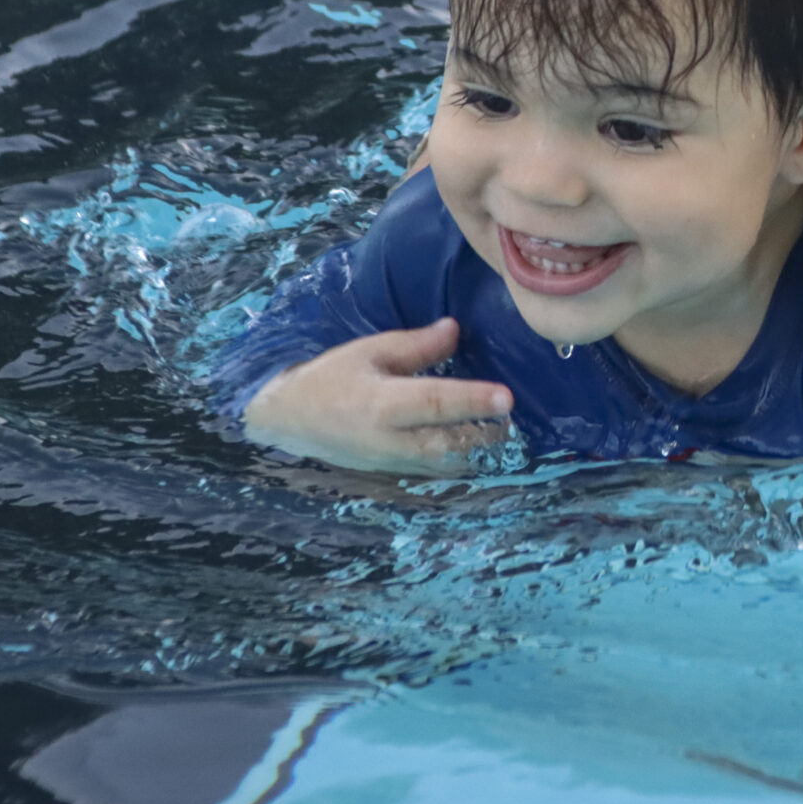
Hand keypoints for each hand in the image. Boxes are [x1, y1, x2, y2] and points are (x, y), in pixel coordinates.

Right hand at [241, 318, 514, 475]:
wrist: (289, 421)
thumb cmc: (331, 379)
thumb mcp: (368, 352)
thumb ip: (416, 345)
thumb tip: (456, 330)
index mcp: (380, 405)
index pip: (434, 403)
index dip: (472, 400)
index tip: (507, 397)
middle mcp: (389, 441)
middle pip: (448, 441)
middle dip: (485, 431)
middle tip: (513, 413)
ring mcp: (392, 463)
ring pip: (445, 462)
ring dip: (478, 449)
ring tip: (505, 428)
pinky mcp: (394, 473)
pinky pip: (435, 469)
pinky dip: (461, 459)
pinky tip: (482, 444)